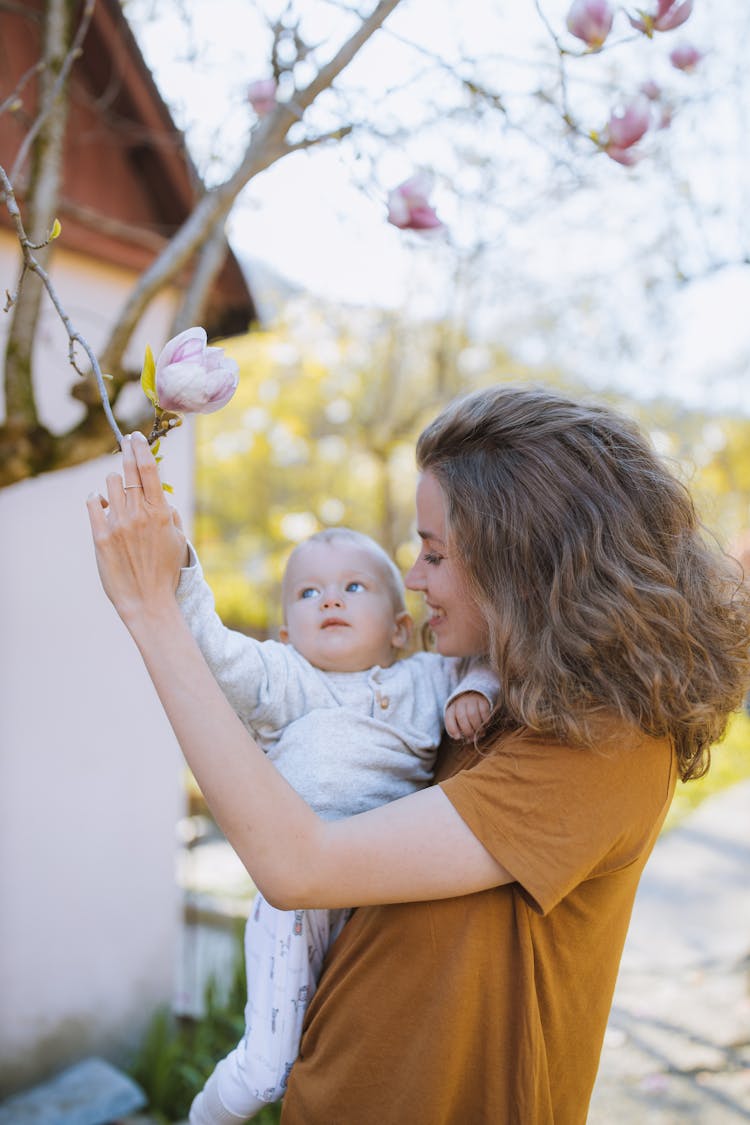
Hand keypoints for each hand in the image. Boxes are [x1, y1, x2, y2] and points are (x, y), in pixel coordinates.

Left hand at [86, 432, 187, 625]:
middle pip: (128, 469)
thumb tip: (159, 494)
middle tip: (126, 441)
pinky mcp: (100, 536)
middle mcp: (138, 514)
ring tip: (118, 494)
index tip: (137, 436)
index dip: (141, 448)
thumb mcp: (178, 539)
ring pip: (110, 483)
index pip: (149, 469)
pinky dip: (97, 498)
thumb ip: (168, 513)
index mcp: (160, 513)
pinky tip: (102, 503)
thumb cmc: (165, 571)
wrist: (147, 600)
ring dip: (114, 482)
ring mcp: (117, 524)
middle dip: (127, 450)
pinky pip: (93, 502)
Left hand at [444, 690, 490, 740]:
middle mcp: (460, 703)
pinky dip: (485, 720)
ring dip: (477, 727)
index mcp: (452, 708)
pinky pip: (484, 711)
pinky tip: (485, 725)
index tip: (458, 737)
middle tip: (472, 737)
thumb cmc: (465, 713)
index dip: (453, 729)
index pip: (449, 718)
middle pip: (461, 717)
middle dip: (467, 730)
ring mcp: (471, 700)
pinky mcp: (482, 700)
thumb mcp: (459, 720)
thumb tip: (469, 740)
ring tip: (480, 733)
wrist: (474, 696)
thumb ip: (461, 730)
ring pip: (472, 714)